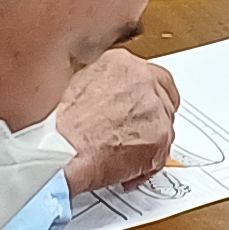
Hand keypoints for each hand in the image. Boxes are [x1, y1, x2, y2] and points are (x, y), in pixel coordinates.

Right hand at [53, 50, 178, 191]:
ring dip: (150, 138)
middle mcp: (143, 81)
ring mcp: (155, 108)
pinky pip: (162, 151)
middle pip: (164, 96)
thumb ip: (105, 85)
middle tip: (138, 129)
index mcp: (121, 64)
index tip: (144, 103)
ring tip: (124, 150)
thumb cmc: (65, 127)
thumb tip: (109, 92)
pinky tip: (126, 165)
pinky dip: (147, 162)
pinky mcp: (161, 136)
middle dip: (153, 114)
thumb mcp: (78, 88)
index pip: (151, 73)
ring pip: (165, 124)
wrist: (63, 151)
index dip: (149, 92)